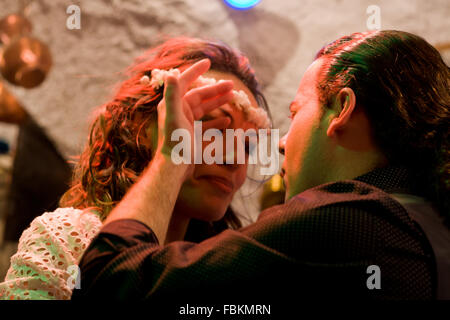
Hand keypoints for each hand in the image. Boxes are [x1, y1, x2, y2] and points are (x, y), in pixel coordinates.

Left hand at [156, 59, 233, 173]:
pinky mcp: (190, 136)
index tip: (208, 62)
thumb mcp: (175, 117)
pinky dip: (216, 121)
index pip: (184, 82)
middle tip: (232, 85)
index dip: (195, 71)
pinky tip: (227, 121)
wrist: (174, 168)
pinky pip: (205, 125)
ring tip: (232, 98)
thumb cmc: (175, 143)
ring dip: (217, 102)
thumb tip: (171, 74)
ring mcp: (184, 124)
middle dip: (215, 89)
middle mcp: (178, 112)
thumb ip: (172, 95)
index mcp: (173, 105)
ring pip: (203, 109)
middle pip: (198, 96)